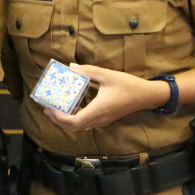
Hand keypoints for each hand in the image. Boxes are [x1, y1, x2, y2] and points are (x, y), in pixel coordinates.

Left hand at [42, 63, 167, 132]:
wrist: (147, 96)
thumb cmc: (129, 85)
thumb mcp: (108, 75)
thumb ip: (88, 71)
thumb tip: (71, 66)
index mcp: (98, 110)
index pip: (74, 122)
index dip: (59, 118)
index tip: (49, 108)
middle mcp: (99, 119)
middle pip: (74, 128)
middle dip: (58, 121)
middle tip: (48, 108)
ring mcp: (102, 121)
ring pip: (80, 127)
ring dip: (66, 121)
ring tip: (56, 109)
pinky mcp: (105, 119)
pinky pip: (86, 123)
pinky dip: (75, 119)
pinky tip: (72, 107)